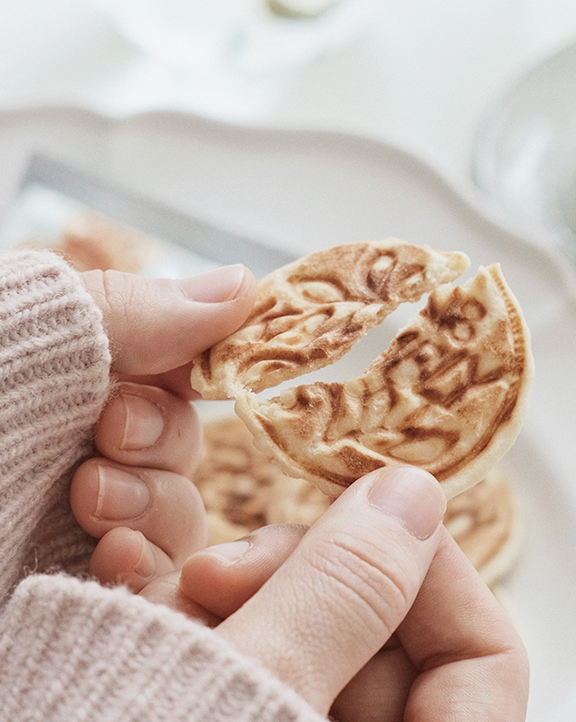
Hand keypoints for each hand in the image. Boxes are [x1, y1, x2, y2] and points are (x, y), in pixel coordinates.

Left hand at [69, 264, 256, 590]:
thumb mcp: (38, 336)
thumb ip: (138, 309)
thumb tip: (248, 284)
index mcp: (87, 374)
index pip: (188, 368)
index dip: (214, 368)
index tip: (221, 368)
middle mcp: (95, 443)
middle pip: (190, 447)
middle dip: (162, 441)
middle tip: (113, 432)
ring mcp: (95, 514)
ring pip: (184, 516)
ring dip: (155, 506)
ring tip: (94, 498)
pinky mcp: (89, 579)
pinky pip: (156, 578)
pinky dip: (145, 567)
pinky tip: (113, 555)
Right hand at [164, 467, 529, 720]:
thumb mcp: (253, 702)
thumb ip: (346, 591)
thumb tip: (417, 493)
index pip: (483, 659)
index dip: (432, 568)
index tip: (366, 509)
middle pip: (390, 639)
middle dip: (307, 579)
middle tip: (216, 569)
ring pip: (320, 638)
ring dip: (246, 601)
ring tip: (168, 609)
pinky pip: (267, 660)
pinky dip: (219, 630)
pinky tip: (163, 624)